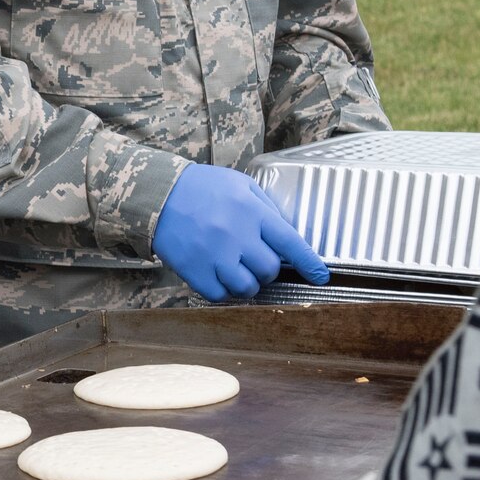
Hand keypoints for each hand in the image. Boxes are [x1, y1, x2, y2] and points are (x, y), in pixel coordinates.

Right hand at [152, 163, 328, 301]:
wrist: (158, 195)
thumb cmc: (202, 187)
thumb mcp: (240, 184)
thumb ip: (265, 207)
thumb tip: (285, 234)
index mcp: (252, 212)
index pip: (291, 243)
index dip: (309, 263)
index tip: (321, 277)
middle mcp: (237, 236)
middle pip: (270, 271)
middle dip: (267, 270)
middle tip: (254, 259)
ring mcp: (215, 256)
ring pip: (247, 288)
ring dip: (247, 283)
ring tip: (236, 270)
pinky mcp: (195, 271)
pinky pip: (220, 295)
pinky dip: (223, 290)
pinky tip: (217, 275)